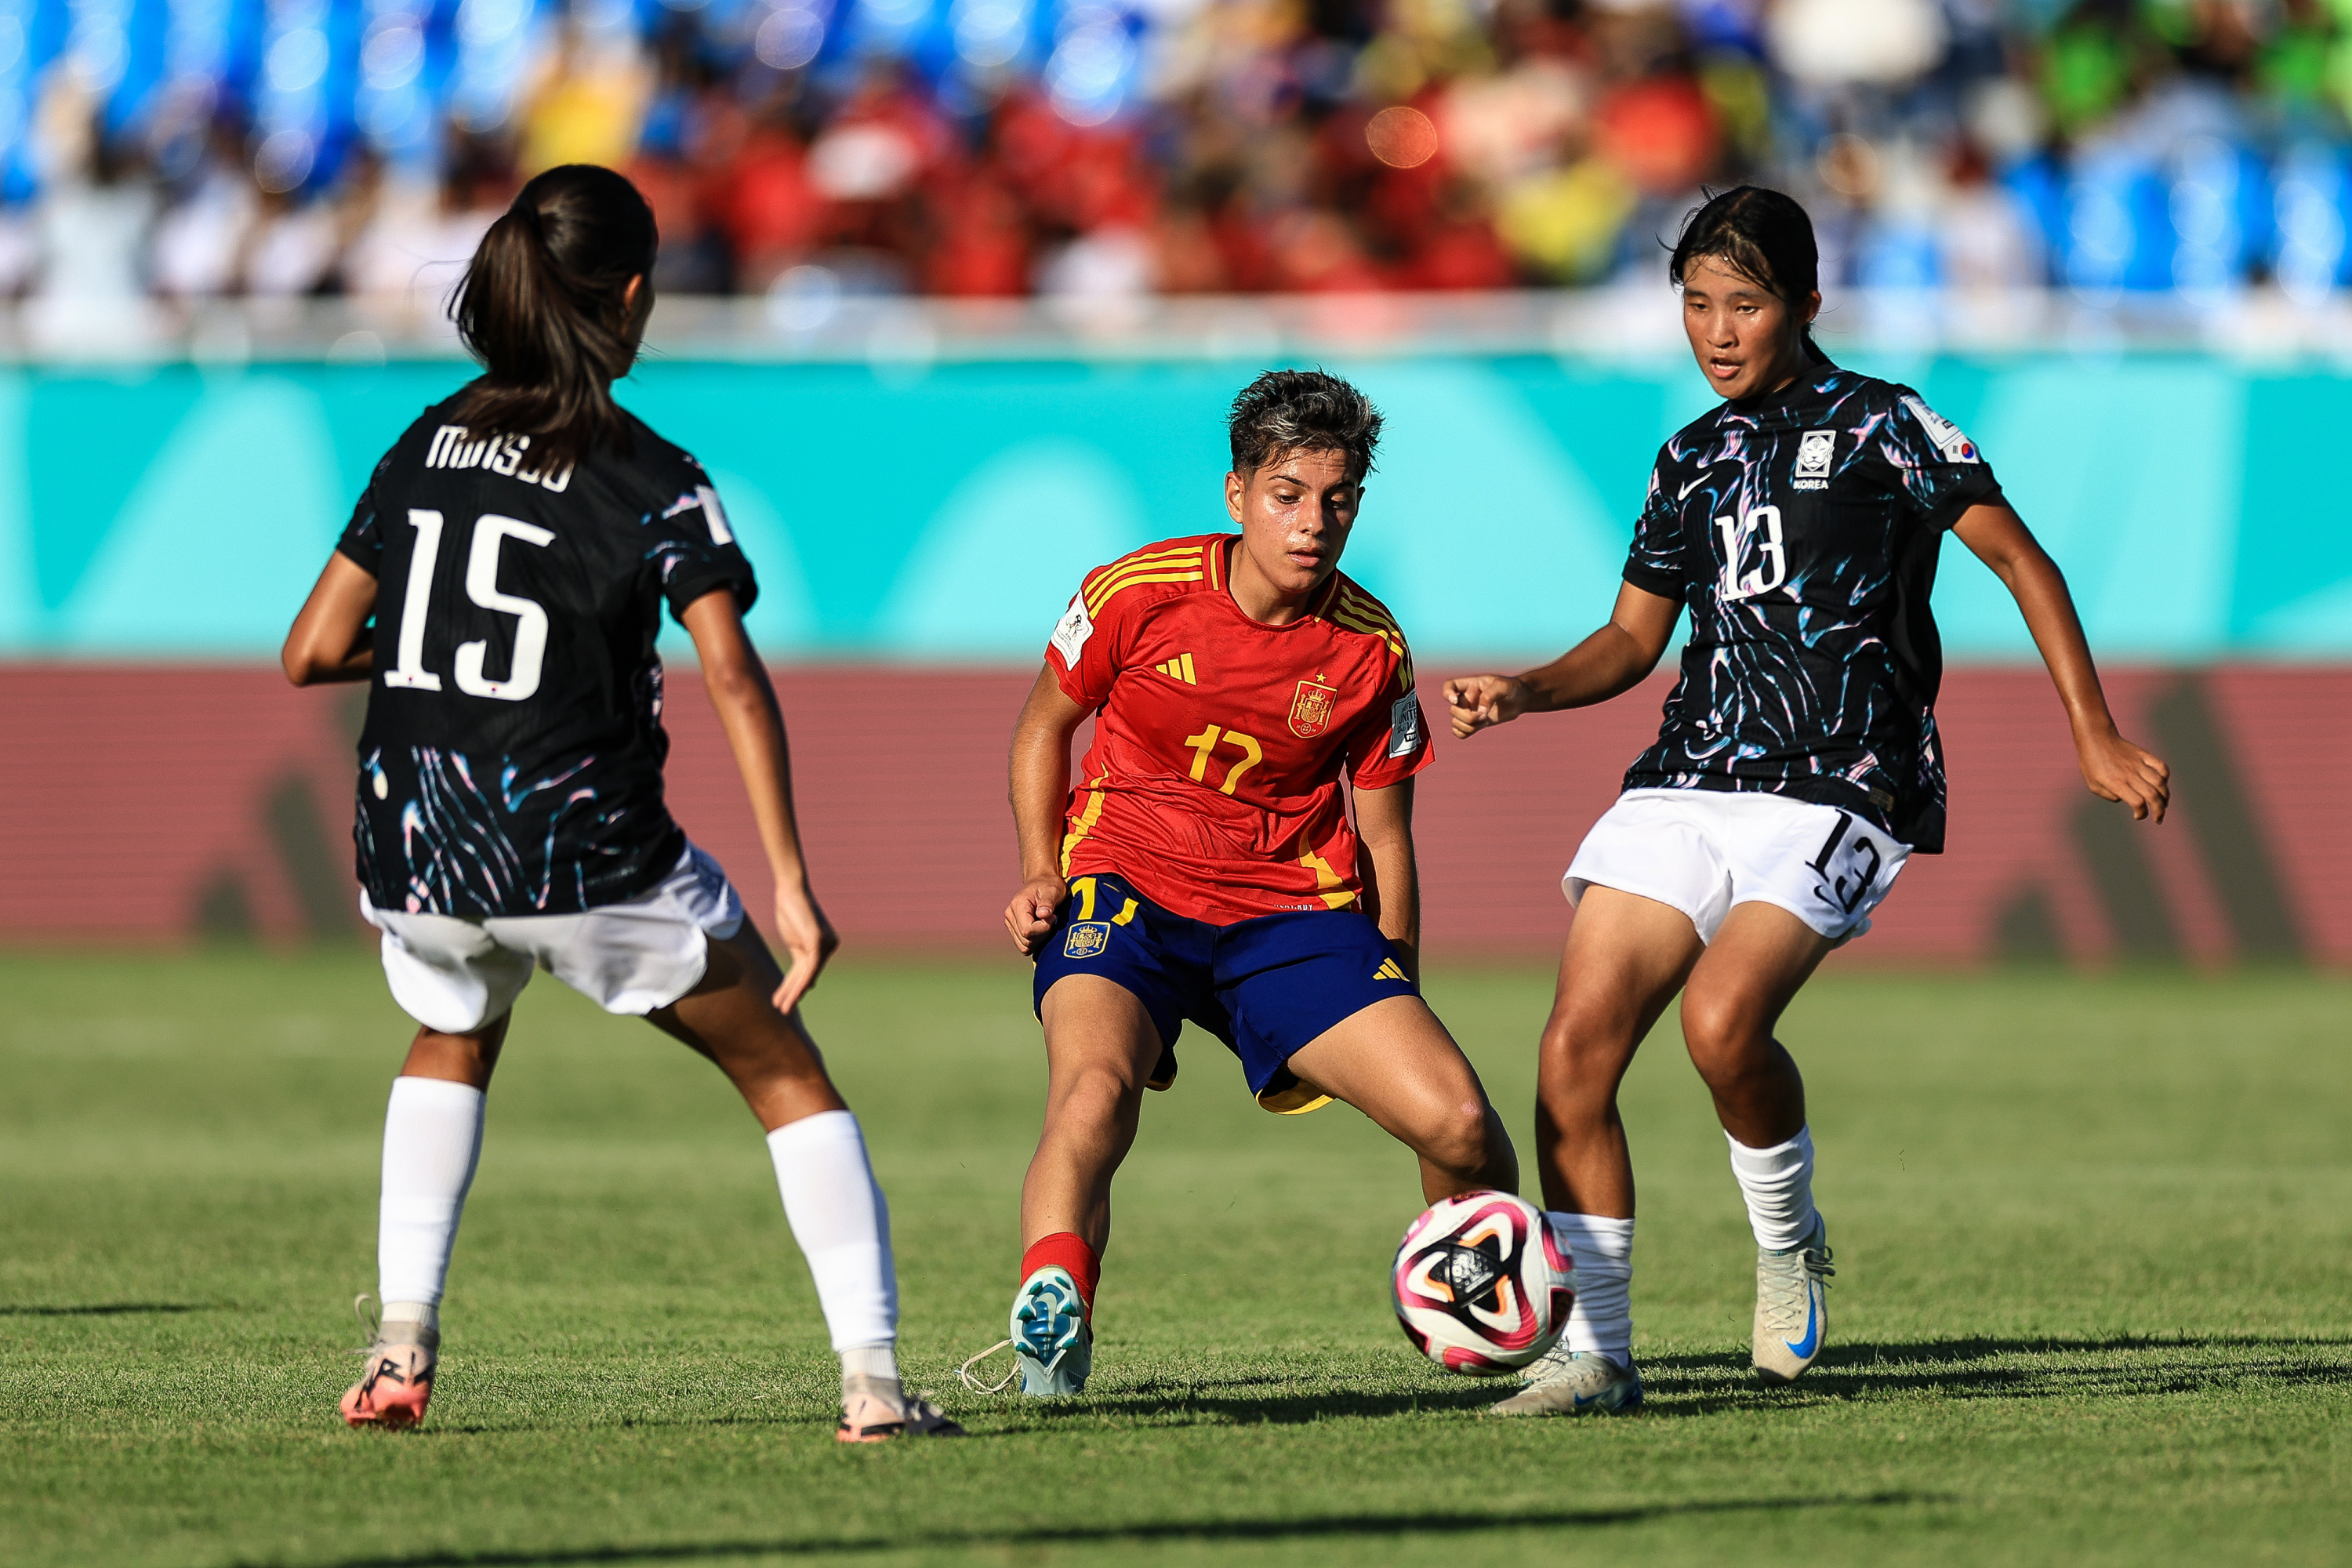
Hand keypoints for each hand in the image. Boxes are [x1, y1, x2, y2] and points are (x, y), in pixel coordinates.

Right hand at [769, 880, 839, 1015]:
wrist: (790, 890)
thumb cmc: (791, 911)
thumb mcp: (797, 939)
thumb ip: (802, 958)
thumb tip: (809, 984)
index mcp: (826, 945)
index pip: (808, 971)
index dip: (794, 987)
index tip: (783, 1000)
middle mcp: (830, 946)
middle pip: (808, 976)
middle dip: (793, 993)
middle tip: (783, 1010)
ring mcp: (825, 945)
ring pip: (807, 976)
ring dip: (793, 994)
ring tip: (781, 1008)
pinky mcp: (818, 943)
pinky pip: (808, 970)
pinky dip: (798, 984)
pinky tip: (789, 997)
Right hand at [1005, 872, 1068, 955]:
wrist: (1042, 882)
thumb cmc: (1049, 885)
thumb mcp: (1053, 890)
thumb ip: (1048, 902)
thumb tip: (1043, 915)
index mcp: (1017, 906)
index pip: (1027, 930)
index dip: (1043, 928)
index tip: (1053, 916)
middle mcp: (1010, 916)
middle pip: (1026, 941)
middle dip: (1042, 935)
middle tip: (1051, 920)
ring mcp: (1011, 924)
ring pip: (1025, 946)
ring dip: (1039, 940)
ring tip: (1046, 924)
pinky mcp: (1015, 930)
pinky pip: (1024, 946)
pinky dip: (1035, 942)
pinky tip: (1042, 929)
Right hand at [1444, 674, 1529, 737]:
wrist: (1520, 700)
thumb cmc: (1511, 688)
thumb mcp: (1502, 687)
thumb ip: (1489, 696)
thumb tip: (1480, 712)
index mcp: (1469, 685)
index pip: (1449, 686)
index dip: (1447, 694)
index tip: (1455, 701)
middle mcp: (1465, 698)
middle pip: (1453, 710)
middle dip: (1468, 717)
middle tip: (1484, 715)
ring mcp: (1468, 711)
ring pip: (1456, 723)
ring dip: (1469, 726)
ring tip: (1485, 721)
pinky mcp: (1474, 723)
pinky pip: (1459, 732)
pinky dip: (1467, 732)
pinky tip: (1481, 726)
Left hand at [2076, 727, 2169, 822]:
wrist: (2095, 738)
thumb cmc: (2091, 763)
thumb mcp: (2093, 785)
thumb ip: (2109, 796)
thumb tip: (2125, 799)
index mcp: (2117, 783)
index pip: (2138, 802)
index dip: (2141, 813)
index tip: (2138, 816)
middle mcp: (2130, 774)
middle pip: (2153, 795)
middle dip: (2160, 810)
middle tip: (2158, 818)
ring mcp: (2139, 764)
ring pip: (2161, 782)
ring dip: (2165, 796)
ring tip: (2163, 804)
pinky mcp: (2144, 755)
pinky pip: (2161, 766)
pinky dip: (2166, 777)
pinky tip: (2162, 784)